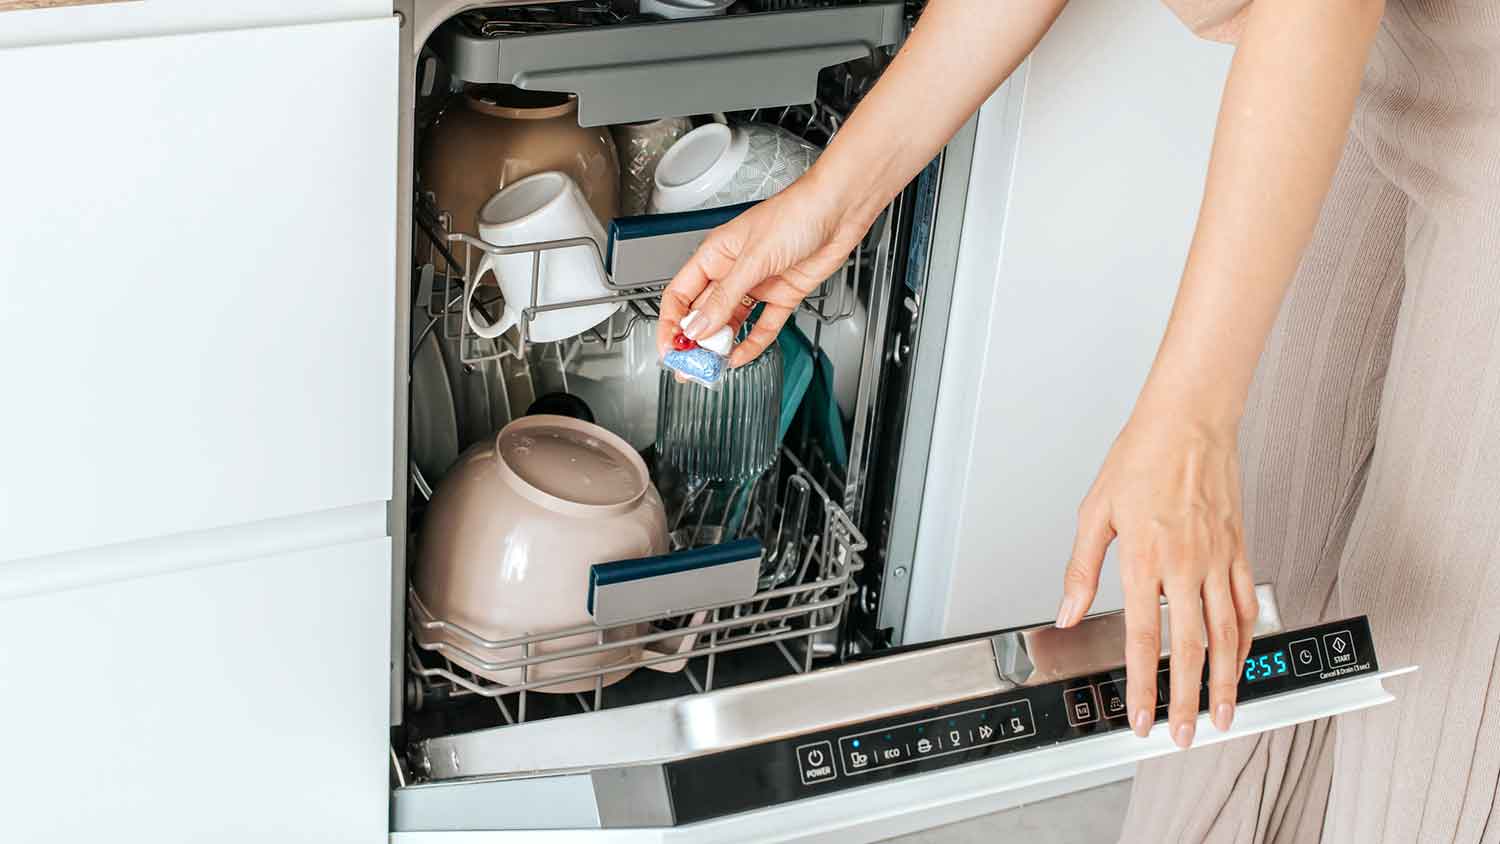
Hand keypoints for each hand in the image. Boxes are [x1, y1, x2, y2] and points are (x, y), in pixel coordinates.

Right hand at [656, 173, 871, 367]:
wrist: (838, 211)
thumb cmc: (796, 213)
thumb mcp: (753, 259)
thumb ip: (725, 297)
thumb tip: (699, 327)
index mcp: (715, 254)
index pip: (681, 295)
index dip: (672, 323)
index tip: (670, 347)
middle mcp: (733, 271)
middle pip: (704, 313)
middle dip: (695, 342)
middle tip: (690, 366)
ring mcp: (758, 284)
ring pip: (732, 323)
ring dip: (722, 346)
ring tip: (713, 367)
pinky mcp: (782, 295)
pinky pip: (763, 325)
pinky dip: (753, 343)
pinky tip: (742, 356)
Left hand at [1057, 407, 1258, 747]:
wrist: (1189, 422)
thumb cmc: (1141, 458)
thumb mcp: (1094, 512)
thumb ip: (1080, 569)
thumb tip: (1067, 610)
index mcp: (1144, 558)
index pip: (1145, 638)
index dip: (1144, 686)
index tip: (1140, 718)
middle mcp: (1185, 564)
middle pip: (1193, 648)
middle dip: (1189, 700)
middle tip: (1186, 734)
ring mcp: (1218, 559)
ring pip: (1229, 634)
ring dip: (1227, 680)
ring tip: (1224, 713)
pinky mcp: (1238, 548)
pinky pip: (1246, 603)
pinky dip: (1247, 638)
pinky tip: (1243, 659)